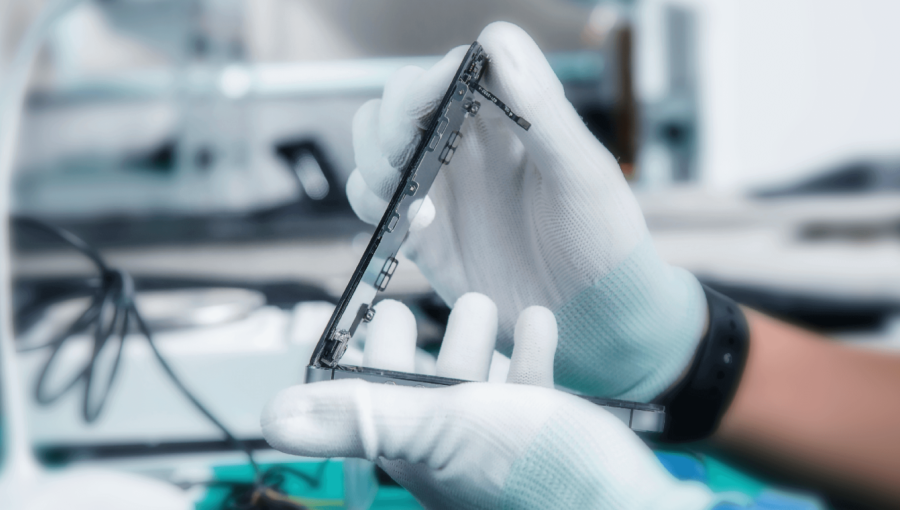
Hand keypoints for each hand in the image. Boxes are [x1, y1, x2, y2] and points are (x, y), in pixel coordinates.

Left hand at [262, 293, 714, 509]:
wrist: (627, 504)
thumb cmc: (538, 474)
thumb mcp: (435, 428)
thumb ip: (357, 416)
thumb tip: (272, 418)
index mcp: (418, 450)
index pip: (374, 400)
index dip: (368, 354)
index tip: (372, 315)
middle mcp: (454, 452)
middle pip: (425, 390)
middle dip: (425, 342)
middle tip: (419, 303)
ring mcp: (502, 448)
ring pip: (477, 388)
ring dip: (477, 342)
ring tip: (483, 304)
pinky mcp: (548, 443)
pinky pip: (531, 393)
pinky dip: (529, 353)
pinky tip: (538, 323)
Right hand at [345, 22, 706, 400]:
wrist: (594, 323)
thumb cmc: (605, 244)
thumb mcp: (583, 176)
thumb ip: (542, 112)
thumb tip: (498, 46)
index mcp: (511, 116)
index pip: (457, 67)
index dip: (436, 75)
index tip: (434, 99)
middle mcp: (469, 143)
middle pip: (401, 100)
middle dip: (391, 120)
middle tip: (403, 155)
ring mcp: (442, 186)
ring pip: (375, 143)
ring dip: (373, 159)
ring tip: (402, 191)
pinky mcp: (422, 232)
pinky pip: (372, 201)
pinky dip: (372, 205)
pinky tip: (414, 226)